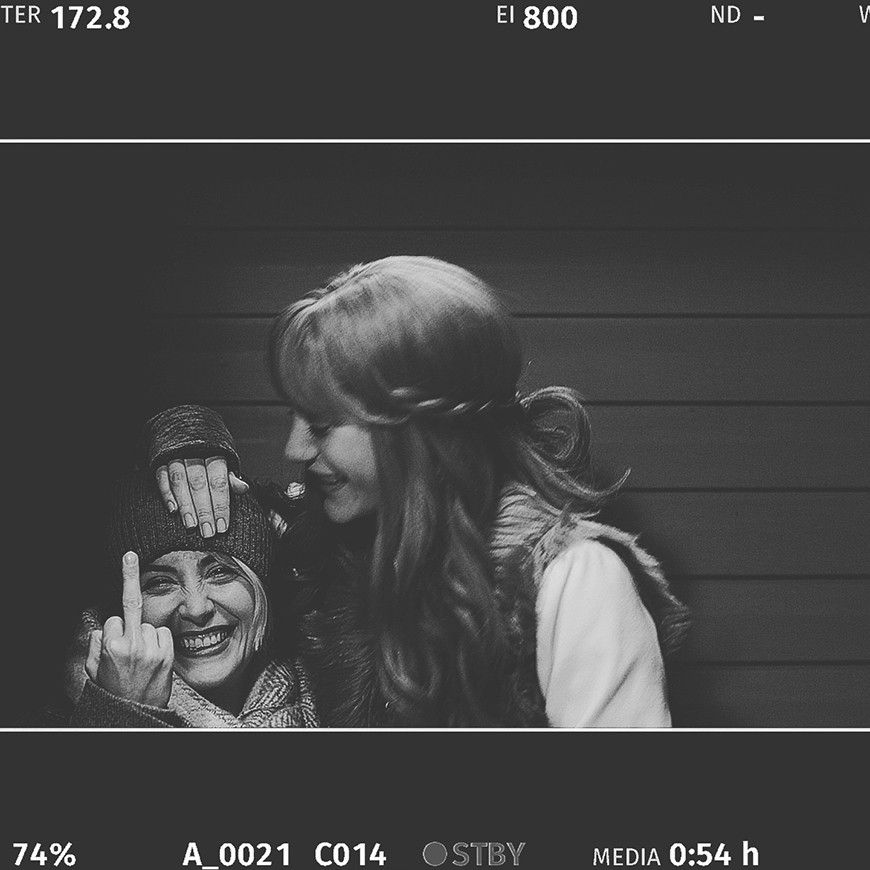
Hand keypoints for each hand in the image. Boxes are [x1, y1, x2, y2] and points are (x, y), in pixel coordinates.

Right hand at [85, 552, 173, 707]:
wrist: (136, 713)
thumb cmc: (113, 690)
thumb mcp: (93, 668)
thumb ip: (97, 643)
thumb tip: (106, 625)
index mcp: (111, 646)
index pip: (114, 618)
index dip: (114, 629)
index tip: (117, 625)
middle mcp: (133, 644)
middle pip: (132, 605)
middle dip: (128, 576)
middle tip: (129, 555)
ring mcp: (153, 648)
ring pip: (149, 624)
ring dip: (145, 635)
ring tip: (142, 659)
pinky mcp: (168, 652)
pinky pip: (163, 633)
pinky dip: (159, 641)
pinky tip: (154, 658)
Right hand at [155, 455, 247, 537]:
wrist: (188, 435)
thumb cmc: (209, 457)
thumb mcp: (224, 465)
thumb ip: (230, 479)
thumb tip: (244, 488)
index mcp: (215, 455)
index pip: (219, 483)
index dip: (221, 505)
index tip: (222, 526)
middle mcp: (195, 454)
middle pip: (199, 484)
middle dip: (204, 510)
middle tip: (208, 532)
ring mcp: (176, 456)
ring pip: (180, 481)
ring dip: (185, 505)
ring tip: (191, 525)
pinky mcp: (161, 460)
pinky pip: (162, 477)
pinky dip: (167, 494)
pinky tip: (173, 510)